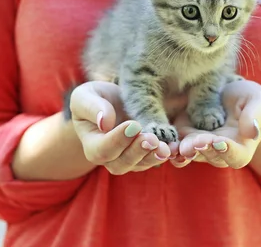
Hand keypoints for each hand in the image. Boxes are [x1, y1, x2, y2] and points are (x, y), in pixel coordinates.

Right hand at [69, 81, 186, 174]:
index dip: (117, 140)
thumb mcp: (85, 96)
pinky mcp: (145, 155)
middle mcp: (109, 158)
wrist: (111, 102)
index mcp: (92, 145)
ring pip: (140, 165)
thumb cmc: (94, 98)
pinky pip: (154, 159)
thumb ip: (92, 107)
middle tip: (152, 138)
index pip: (103, 149)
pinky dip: (165, 154)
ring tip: (166, 146)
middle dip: (138, 151)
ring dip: (153, 156)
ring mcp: (128, 159)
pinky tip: (174, 145)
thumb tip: (104, 122)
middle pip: (122, 163)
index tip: (133, 125)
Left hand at [171, 80, 260, 168]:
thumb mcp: (259, 101)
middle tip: (195, 142)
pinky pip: (175, 146)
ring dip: (184, 152)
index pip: (237, 156)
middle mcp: (219, 152)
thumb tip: (251, 132)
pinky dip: (170, 145)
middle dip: (202, 149)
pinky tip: (164, 140)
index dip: (228, 151)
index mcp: (242, 147)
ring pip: (191, 155)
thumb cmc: (250, 98)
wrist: (228, 91)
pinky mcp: (183, 136)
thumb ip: (256, 115)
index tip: (220, 142)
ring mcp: (200, 146)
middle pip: (211, 157)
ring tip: (178, 146)